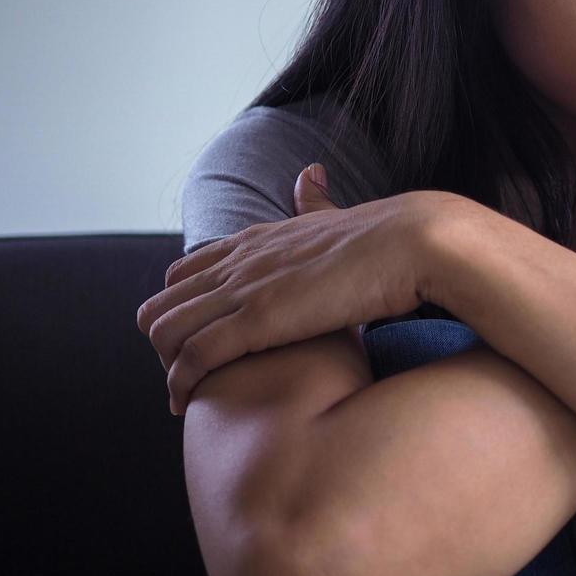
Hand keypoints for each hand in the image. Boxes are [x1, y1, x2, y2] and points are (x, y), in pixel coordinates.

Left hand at [138, 165, 438, 414]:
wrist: (414, 242)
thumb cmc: (388, 238)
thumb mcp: (335, 217)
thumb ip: (316, 202)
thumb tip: (310, 172)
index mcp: (257, 241)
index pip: (184, 273)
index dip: (182, 310)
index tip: (199, 340)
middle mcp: (240, 261)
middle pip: (161, 304)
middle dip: (163, 345)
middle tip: (187, 377)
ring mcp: (245, 287)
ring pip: (164, 331)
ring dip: (166, 369)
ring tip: (182, 397)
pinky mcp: (257, 318)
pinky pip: (193, 356)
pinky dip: (180, 384)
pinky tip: (189, 403)